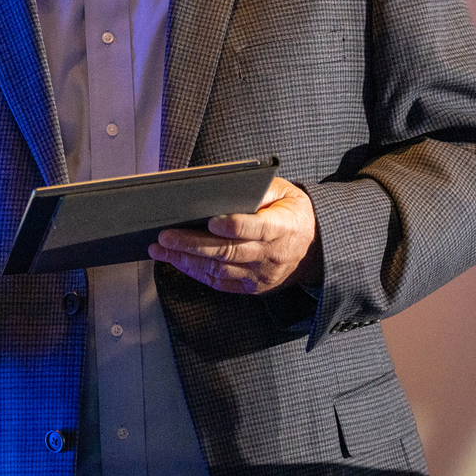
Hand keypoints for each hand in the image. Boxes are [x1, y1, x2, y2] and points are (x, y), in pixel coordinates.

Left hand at [150, 176, 321, 294]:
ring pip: (219, 269)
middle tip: (165, 236)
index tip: (210, 222)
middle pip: (228, 251)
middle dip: (192, 244)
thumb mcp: (286, 192)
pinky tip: (177, 261)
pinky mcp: (252, 287)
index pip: (257, 228)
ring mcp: (261, 274)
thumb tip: (227, 188)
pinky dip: (196, 273)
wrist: (315, 248)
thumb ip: (260, 189)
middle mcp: (271, 255)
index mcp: (282, 227)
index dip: (234, 226)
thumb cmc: (293, 213)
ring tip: (160, 249)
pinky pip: (220, 282)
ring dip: (186, 260)